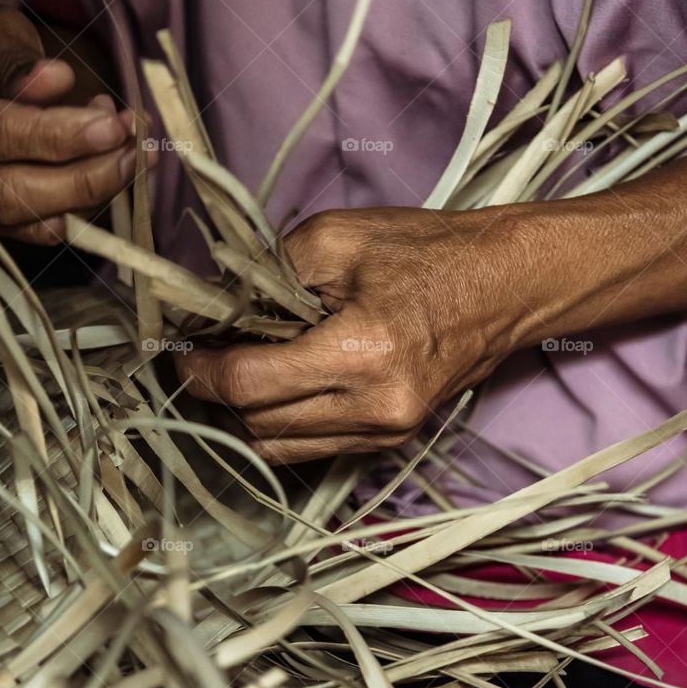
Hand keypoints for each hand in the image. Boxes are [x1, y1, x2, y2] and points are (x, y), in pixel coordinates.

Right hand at [0, 5, 136, 243]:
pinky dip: (90, 205)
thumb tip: (57, 81)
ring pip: (29, 221)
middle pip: (6, 194)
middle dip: (81, 176)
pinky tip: (119, 170)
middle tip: (132, 146)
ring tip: (135, 151)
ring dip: (95, 191)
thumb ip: (18, 58)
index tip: (109, 125)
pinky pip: (45, 231)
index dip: (52, 134)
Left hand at [177, 207, 538, 462]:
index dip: (199, 370)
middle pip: (257, 424)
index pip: (248, 384)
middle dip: (217, 391)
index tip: (180, 349)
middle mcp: (375, 408)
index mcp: (362, 354)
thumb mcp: (336, 238)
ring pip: (279, 448)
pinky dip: (281, 424)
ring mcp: (386, 432)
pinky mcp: (390, 440)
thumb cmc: (428, 252)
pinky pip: (312, 449)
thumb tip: (210, 307)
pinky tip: (275, 387)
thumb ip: (264, 274)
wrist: (506, 285)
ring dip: (245, 414)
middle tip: (201, 353)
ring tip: (236, 370)